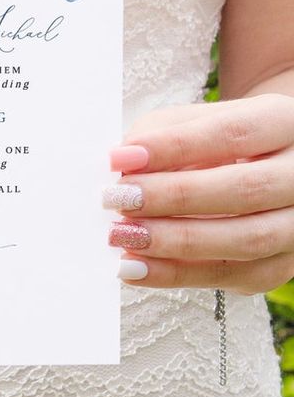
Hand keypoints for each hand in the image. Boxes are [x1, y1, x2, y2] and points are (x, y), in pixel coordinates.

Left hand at [103, 92, 293, 293]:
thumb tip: (121, 164)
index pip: (231, 133)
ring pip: (246, 239)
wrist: (264, 165)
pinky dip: (176, 274)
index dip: (173, 147)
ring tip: (122, 234)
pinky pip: (232, 276)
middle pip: (244, 189)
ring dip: (174, 241)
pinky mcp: (281, 265)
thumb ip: (160, 134)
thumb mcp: (195, 120)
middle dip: (172, 197)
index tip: (119, 159)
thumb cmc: (218, 139)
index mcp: (283, 123)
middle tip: (118, 199)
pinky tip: (134, 266)